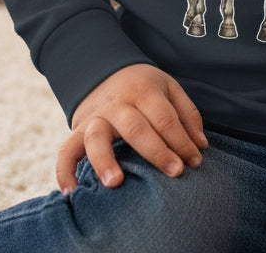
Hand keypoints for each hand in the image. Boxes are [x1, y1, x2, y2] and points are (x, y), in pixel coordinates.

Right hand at [55, 63, 207, 193]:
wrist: (104, 71)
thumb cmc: (143, 87)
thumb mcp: (168, 88)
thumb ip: (187, 114)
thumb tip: (201, 146)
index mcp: (144, 91)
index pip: (165, 119)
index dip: (182, 141)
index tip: (195, 162)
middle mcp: (118, 104)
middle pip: (136, 127)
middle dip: (156, 151)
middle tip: (175, 172)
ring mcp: (96, 117)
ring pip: (96, 136)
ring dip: (105, 159)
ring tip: (116, 183)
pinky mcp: (78, 130)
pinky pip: (65, 150)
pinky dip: (64, 171)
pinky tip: (71, 193)